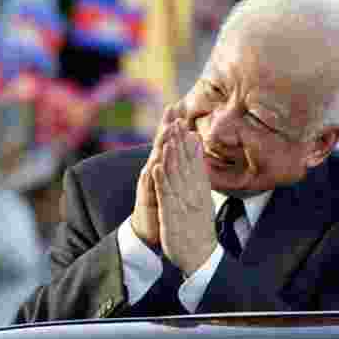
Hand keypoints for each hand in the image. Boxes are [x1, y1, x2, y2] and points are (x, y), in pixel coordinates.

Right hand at [131, 102, 183, 246]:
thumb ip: (182, 163)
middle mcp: (155, 172)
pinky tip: (153, 166)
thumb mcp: (176, 182)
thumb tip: (191, 143)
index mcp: (165, 168)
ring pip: (155, 162)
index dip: (173, 126)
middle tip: (170, 110)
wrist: (150, 231)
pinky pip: (149, 187)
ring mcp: (150, 185)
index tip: (179, 108)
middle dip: (165, 128)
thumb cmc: (165, 204)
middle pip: (160, 146)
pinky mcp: (147, 199)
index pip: (170, 143)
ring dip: (159, 148)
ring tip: (165, 132)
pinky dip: (152, 177)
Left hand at [154, 120, 216, 275]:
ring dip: (172, 156)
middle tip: (176, 121)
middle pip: (187, 164)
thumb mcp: (203, 202)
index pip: (195, 163)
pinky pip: (166, 196)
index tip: (184, 124)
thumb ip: (201, 182)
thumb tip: (199, 166)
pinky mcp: (172, 216)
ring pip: (176, 176)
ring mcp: (183, 204)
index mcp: (201, 191)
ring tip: (167, 138)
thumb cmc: (199, 229)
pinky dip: (161, 180)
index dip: (189, 143)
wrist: (201, 257)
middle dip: (180, 143)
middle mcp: (194, 194)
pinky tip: (155, 167)